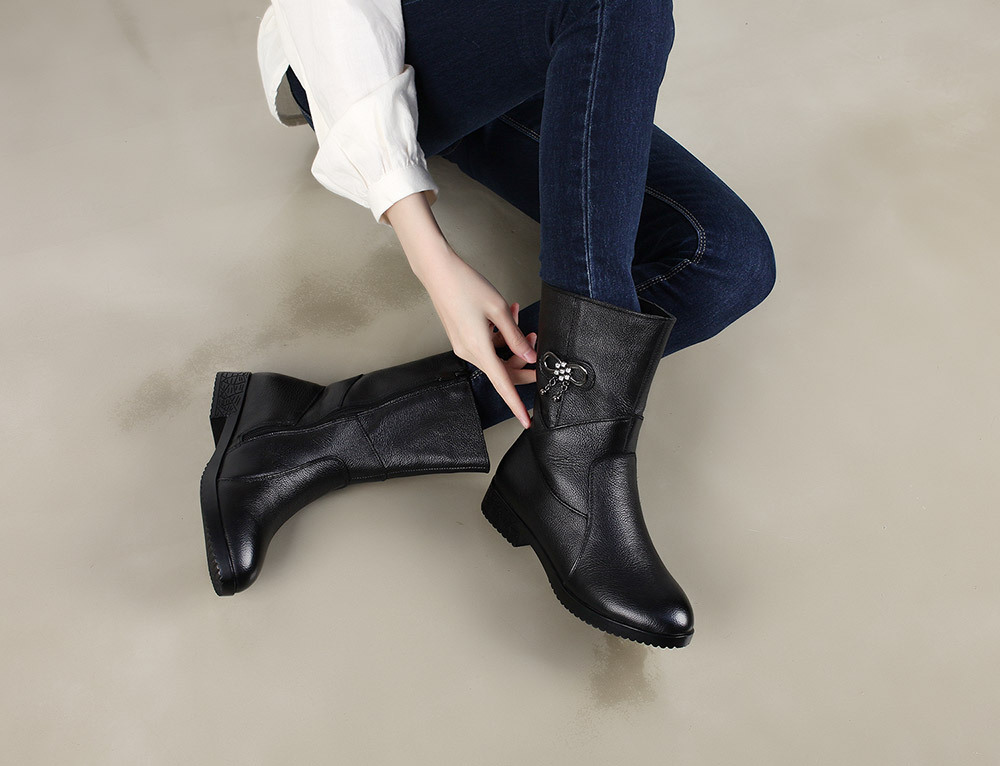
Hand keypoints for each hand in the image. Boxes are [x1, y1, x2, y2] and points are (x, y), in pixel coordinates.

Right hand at [416, 250, 537, 427]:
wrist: (438, 272)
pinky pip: (487, 345)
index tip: (526, 420)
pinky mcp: (462, 337)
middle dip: (523, 362)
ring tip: (521, 317)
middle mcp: (468, 352)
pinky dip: (499, 335)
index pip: (503, 384)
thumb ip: (516, 336)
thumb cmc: (466, 286)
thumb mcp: (499, 310)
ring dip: (512, 342)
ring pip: (496, 356)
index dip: (516, 404)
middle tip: (539, 345)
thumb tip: (530, 356)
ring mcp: (463, 346)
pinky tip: (508, 314)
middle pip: (503, 371)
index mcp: (478, 349)